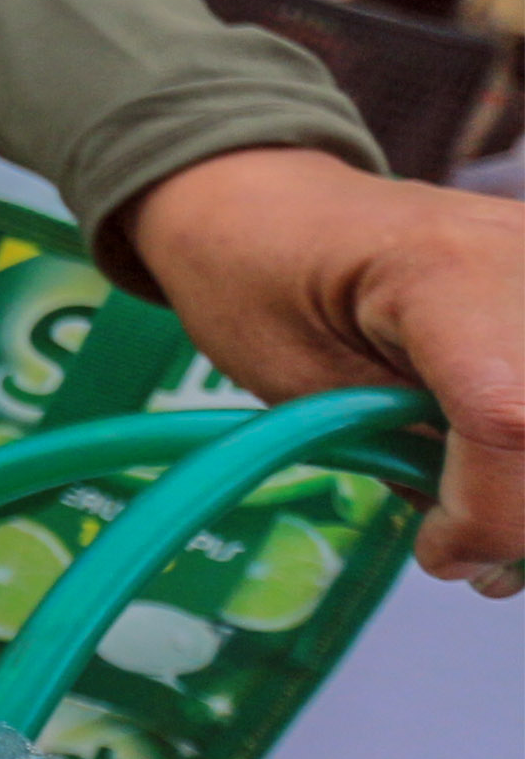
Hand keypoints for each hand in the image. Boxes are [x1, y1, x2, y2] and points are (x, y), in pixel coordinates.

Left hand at [123, 148, 524, 587]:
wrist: (270, 203)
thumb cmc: (259, 279)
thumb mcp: (305, 383)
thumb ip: (406, 455)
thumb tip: (482, 551)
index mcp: (443, 270)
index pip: (512, 421)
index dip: (492, 516)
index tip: (442, 553)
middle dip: (524, 515)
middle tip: (476, 556)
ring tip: (491, 519)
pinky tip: (506, 468)